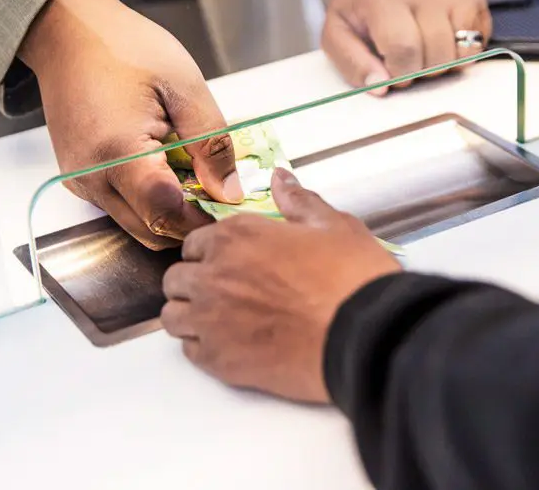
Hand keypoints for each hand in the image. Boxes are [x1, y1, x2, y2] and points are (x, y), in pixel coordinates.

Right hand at [19, 0, 243, 249]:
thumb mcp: (184, 85)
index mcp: (118, 152)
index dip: (205, 217)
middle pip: (152, 231)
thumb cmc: (124, 47)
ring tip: (195, 175)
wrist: (67, 31)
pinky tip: (168, 167)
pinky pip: (121, 206)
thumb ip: (211, 142)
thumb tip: (230, 191)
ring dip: (171, 212)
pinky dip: (150, 200)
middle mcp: (92, 178)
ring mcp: (81, 182)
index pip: (167, 214)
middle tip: (221, 192)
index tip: (233, 204)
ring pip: (138, 224)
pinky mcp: (79, 179)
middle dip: (191, 221)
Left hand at [161, 169, 401, 402]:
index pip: (194, 243)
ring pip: (172, 317)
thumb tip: (281, 178)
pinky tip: (231, 345)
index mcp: (237, 236)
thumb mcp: (333, 226)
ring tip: (221, 321)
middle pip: (176, 279)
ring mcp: (211, 319)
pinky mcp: (219, 360)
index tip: (229, 261)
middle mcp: (214, 274)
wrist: (365, 338)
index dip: (211, 252)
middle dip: (194, 283)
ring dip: (190, 315)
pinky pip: (189, 352)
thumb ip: (298, 201)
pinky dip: (203, 347)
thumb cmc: (353, 279)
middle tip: (225, 292)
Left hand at [322, 0, 491, 94]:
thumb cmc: (361, 14)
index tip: (391, 70)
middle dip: (422, 71)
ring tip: (424, 50)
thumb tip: (381, 86)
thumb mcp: (338, 36)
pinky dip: (461, 52)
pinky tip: (442, 39)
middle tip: (407, 60)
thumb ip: (353, 64)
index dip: (400, 72)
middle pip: (437, 56)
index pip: (404, 49)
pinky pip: (478, 42)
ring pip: (461, 53)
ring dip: (443, 63)